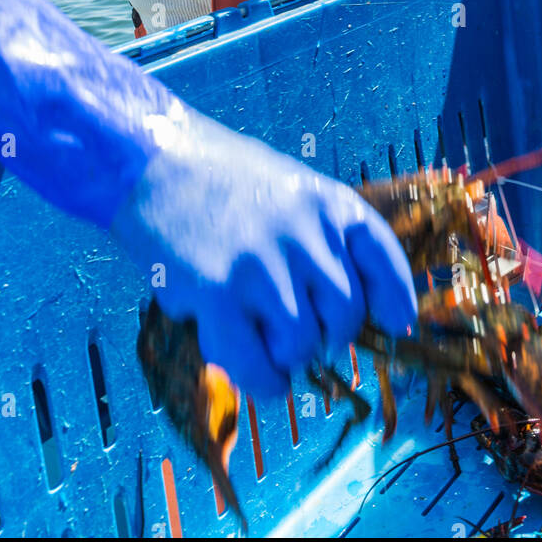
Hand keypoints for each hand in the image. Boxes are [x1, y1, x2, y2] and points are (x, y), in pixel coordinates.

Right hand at [0, 0, 416, 394]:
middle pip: (345, 313)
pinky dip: (263, 381)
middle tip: (299, 333)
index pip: (381, 255)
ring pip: (303, 344)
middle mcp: (303, 230)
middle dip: (326, 334)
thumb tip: (348, 308)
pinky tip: (254, 371)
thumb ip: (319, 235)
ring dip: (287, 356)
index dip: (394, 297)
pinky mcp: (218, 295)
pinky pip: (259, 366)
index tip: (395, 324)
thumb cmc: (216, 178)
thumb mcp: (286, 186)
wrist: (147, 160)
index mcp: (325, 200)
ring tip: (261, 339)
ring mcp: (262, 264)